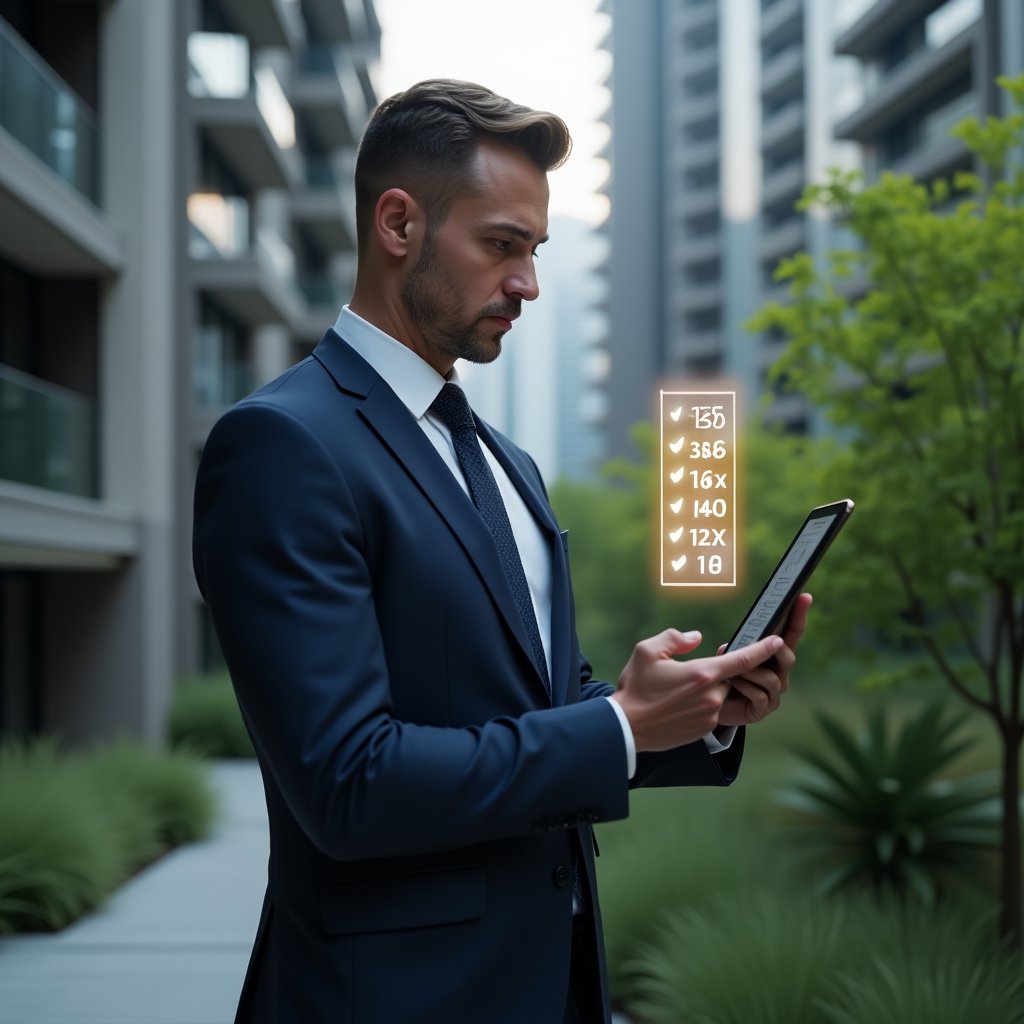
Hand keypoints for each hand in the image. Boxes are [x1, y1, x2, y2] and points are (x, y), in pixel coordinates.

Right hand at [610, 628, 785, 751]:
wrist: (626, 727)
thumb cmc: (635, 688)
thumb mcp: (647, 651)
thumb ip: (675, 638)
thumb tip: (696, 638)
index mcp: (702, 674)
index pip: (743, 659)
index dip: (763, 649)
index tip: (777, 641)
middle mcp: (712, 696)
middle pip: (728, 678)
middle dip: (715, 672)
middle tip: (689, 673)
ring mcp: (709, 716)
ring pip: (719, 695)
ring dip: (707, 689)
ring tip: (677, 691)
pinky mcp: (703, 730)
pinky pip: (711, 712)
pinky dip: (700, 705)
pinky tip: (676, 705)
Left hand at [717, 593, 812, 726]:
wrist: (712, 708)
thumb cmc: (722, 676)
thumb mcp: (726, 657)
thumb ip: (731, 650)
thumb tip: (728, 647)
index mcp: (773, 656)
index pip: (790, 633)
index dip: (798, 616)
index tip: (804, 596)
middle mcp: (779, 673)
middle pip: (788, 656)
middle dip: (776, 649)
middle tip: (766, 643)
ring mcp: (774, 692)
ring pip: (772, 678)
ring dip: (752, 672)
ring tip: (734, 671)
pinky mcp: (764, 709)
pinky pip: (760, 696)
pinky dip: (745, 687)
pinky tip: (733, 684)